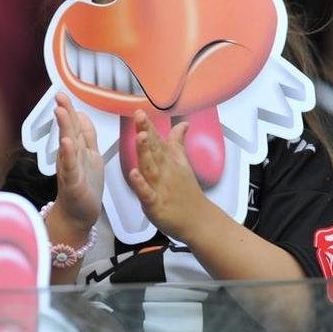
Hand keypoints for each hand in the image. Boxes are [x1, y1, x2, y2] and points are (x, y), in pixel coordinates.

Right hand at [53, 92, 102, 232]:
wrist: (79, 214)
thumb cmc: (84, 185)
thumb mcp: (88, 154)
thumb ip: (86, 135)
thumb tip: (81, 113)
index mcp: (77, 148)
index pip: (75, 124)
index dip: (70, 109)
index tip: (62, 94)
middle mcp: (71, 156)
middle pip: (69, 130)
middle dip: (65, 112)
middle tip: (58, 96)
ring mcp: (70, 168)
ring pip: (68, 144)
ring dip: (64, 127)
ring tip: (60, 111)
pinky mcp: (73, 183)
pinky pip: (70, 166)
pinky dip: (67, 154)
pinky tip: (66, 143)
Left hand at [126, 111, 210, 241]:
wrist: (198, 219)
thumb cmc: (186, 192)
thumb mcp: (182, 163)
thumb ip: (177, 143)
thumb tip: (183, 124)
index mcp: (169, 161)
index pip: (157, 140)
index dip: (148, 126)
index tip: (140, 112)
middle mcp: (164, 171)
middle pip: (154, 150)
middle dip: (146, 133)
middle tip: (139, 117)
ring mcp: (160, 187)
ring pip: (150, 167)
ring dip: (145, 152)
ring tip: (140, 137)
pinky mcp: (155, 204)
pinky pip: (147, 193)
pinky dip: (141, 184)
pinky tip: (134, 174)